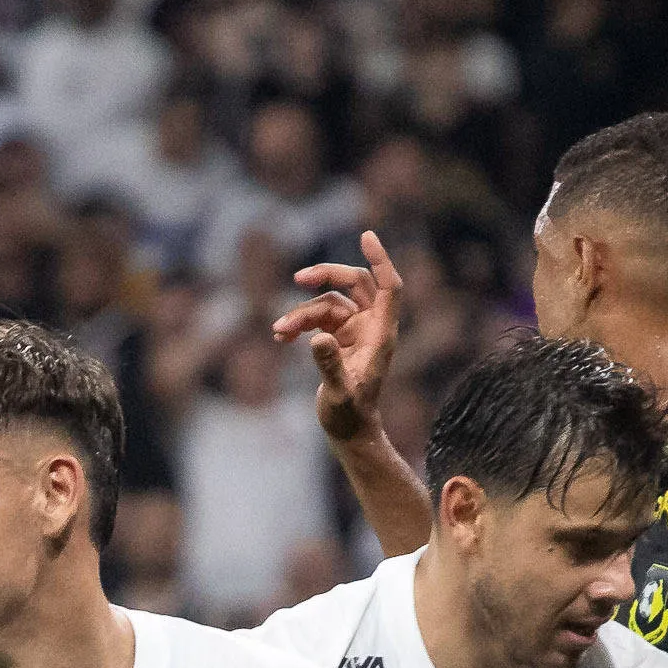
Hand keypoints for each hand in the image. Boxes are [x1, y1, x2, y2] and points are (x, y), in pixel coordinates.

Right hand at [275, 229, 404, 442]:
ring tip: (279, 332)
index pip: (388, 287)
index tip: (366, 236)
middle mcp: (370, 327)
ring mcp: (354, 330)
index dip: (380, 260)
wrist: (348, 431)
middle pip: (354, 283)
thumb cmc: (350, 415)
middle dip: (326, 277)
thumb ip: (329, 365)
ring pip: (327, 303)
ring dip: (301, 313)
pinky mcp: (337, 337)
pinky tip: (281, 338)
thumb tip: (317, 338)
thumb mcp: (339, 393)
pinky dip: (298, 325)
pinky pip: (316, 318)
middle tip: (299, 278)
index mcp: (381, 334)